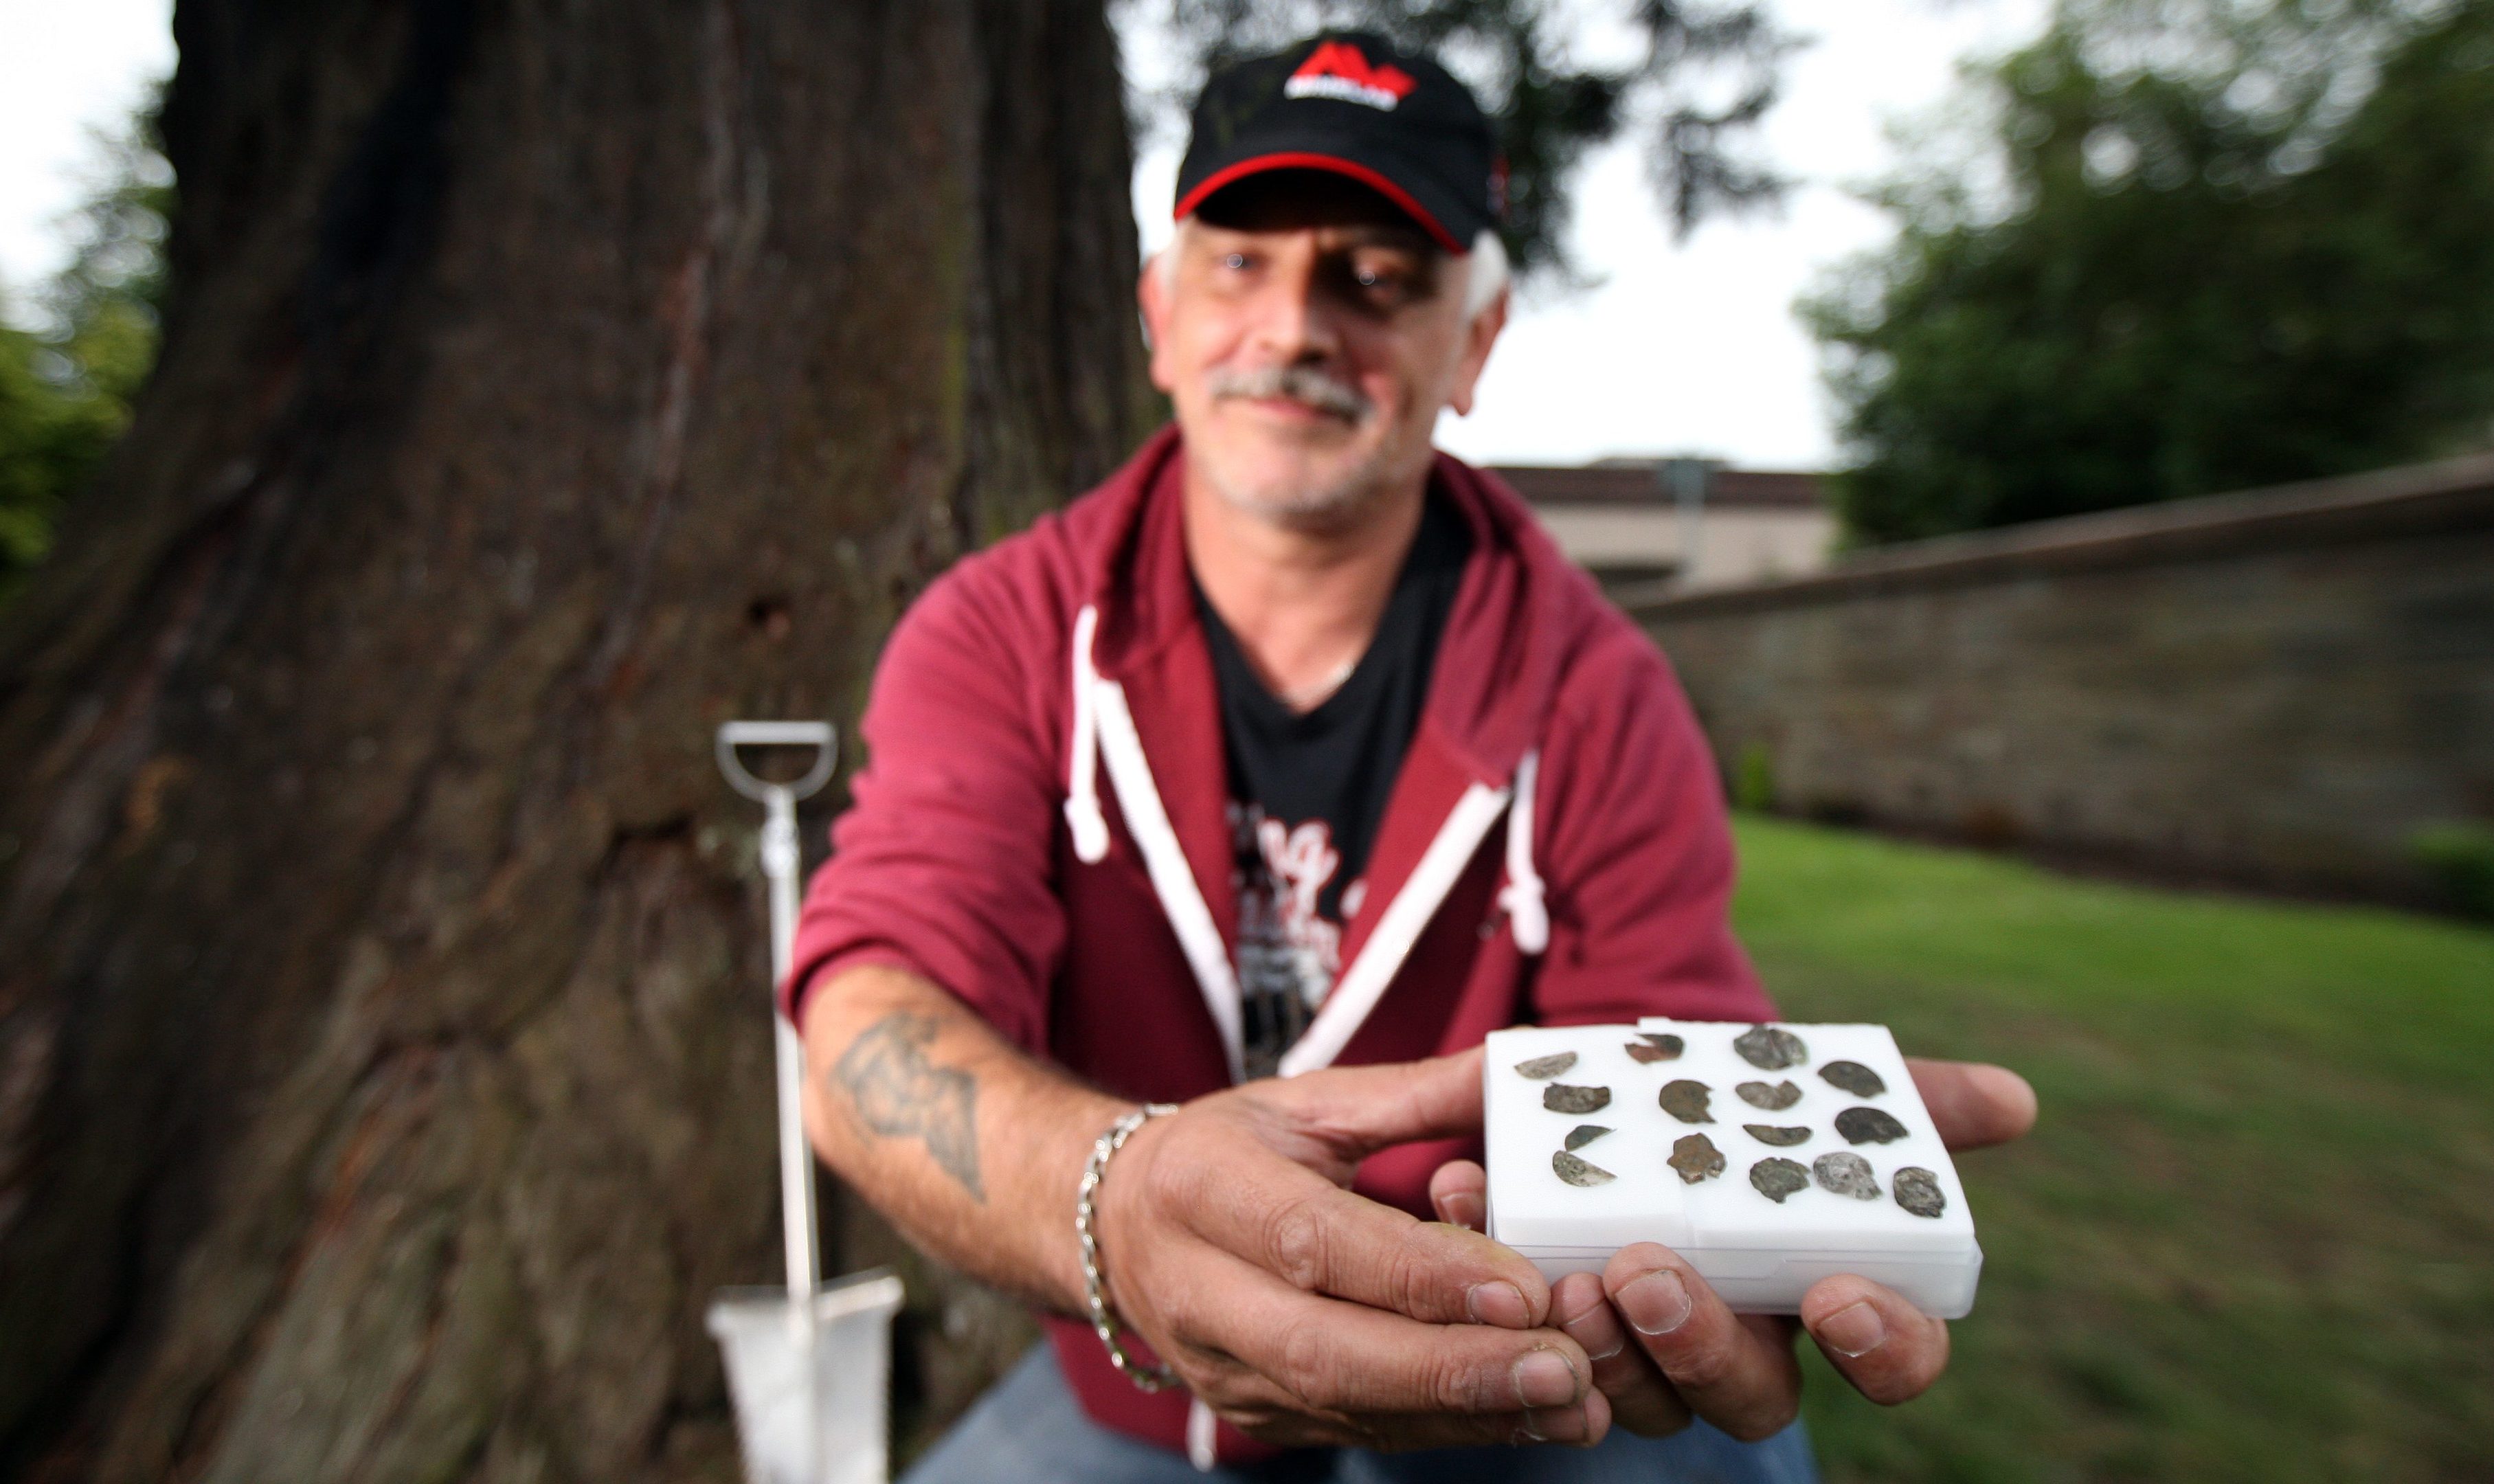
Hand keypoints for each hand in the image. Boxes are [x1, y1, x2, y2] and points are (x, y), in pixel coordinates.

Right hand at [1091, 1047, 1609, 1449]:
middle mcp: (1199, 1290)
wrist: (1116, 1230)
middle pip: (1326, 1348)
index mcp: (1202, 1186)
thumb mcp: (1304, 1104)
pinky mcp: (1254, 1415)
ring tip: (1569, 1402)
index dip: (1420, 1272)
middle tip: (1563, 1367)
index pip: (1315, 1240)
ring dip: (1465, 1412)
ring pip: (1346, 1407)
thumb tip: (1525, 1069)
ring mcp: (1221, 1368)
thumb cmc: (1224, 1155)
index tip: (1522, 1285)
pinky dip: (1446, 1429)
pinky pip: (1356, 1432)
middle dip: (1453, 1366)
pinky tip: (1524, 1418)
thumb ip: (1417, 1095)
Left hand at [1428, 1057, 2036, 1440]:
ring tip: (1561, 1266)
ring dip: (1597, 1339)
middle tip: (1650, 1270)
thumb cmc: (1717, 1112)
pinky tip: (1456, 1196)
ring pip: (1636, 1396)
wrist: (1588, 1095)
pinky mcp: (1541, 1334)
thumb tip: (2016, 1101)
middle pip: (1752, 1396)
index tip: (1840, 1294)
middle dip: (1703, 1342)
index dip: (1881, 1345)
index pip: (1890, 1359)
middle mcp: (1738, 1344)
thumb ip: (1899, 1098)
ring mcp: (1640, 1357)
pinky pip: (1524, 1350)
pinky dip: (1491, 1276)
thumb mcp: (1797, 1090)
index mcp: (1822, 1295)